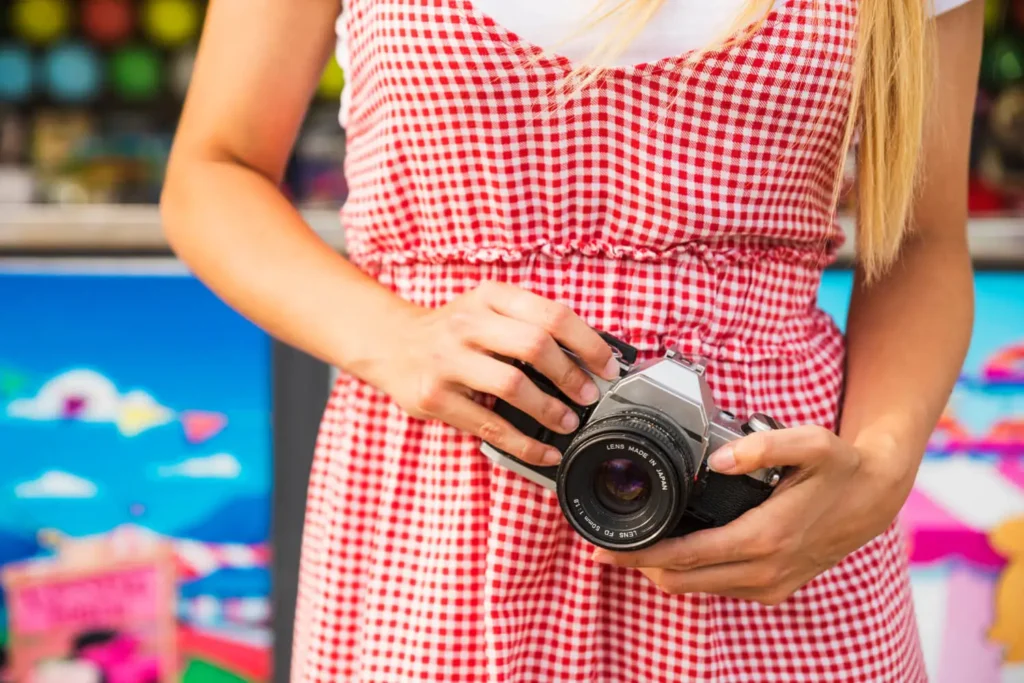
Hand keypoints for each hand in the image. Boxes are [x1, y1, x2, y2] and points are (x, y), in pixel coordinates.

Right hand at [363, 281, 619, 465]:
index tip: (607, 365)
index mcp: (490, 297)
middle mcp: (467, 324)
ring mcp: (448, 360)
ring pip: (513, 385)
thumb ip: (530, 325)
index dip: (588, 343)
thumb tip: (590, 358)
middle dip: (572, 376)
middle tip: (589, 396)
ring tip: (568, 422)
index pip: (552, 314)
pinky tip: (544, 451)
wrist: (393, 344)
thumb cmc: (454, 331)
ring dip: (550, 410)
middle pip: (535, 346)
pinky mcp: (434, 396)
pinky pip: (490, 425)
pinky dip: (525, 444)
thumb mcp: (489, 310)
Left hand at [591, 425, 914, 605]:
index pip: (685, 557)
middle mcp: (764, 570)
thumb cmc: (839, 469)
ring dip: (664, 572)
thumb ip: (763, 445)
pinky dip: (691, 575)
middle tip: (608, 547)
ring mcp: (770, 586)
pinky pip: (719, 589)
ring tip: (635, 545)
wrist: (876, 499)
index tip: (607, 550)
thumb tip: (718, 458)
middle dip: (640, 567)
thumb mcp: (810, 443)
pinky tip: (677, 551)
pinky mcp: (774, 590)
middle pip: (682, 581)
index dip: (640, 556)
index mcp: (764, 537)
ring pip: (698, 589)